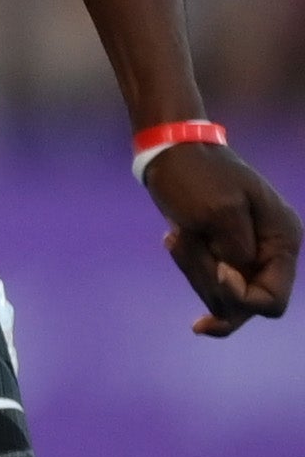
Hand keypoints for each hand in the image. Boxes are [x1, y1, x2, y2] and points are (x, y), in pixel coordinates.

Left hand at [146, 141, 298, 337]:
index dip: (239, 298)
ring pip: (220, 295)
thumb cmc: (196, 176)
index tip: (216, 270)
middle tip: (183, 239)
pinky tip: (173, 239)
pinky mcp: (224, 252)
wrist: (173, 152)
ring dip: (193, 270)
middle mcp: (271, 252)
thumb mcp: (218, 211)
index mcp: (282, 240)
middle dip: (208, 280)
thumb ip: (235, 253)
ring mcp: (248, 254)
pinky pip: (207, 280)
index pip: (271, 302)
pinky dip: (190, 265)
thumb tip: (236, 280)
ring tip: (176, 234)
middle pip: (242, 304)